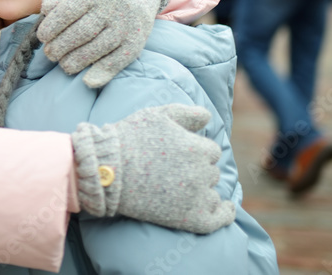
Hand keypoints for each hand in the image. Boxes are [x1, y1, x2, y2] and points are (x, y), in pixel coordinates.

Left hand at [37, 0, 171, 87]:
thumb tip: (45, 13)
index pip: (67, 12)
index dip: (51, 27)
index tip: (42, 36)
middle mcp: (113, 6)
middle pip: (80, 33)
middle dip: (60, 47)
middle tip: (50, 53)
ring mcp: (127, 24)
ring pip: (97, 48)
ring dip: (76, 62)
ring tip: (64, 64)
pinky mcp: (138, 39)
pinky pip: (119, 60)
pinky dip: (103, 73)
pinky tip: (87, 80)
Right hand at [71, 104, 235, 234]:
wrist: (105, 169)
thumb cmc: (128, 139)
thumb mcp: (157, 115)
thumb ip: (187, 113)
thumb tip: (208, 118)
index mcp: (197, 147)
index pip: (210, 150)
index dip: (195, 151)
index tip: (177, 155)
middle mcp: (201, 172)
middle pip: (211, 171)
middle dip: (197, 169)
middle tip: (172, 170)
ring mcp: (197, 197)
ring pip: (212, 191)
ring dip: (203, 188)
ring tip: (180, 188)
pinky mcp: (190, 218)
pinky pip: (219, 218)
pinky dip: (225, 213)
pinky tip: (225, 209)